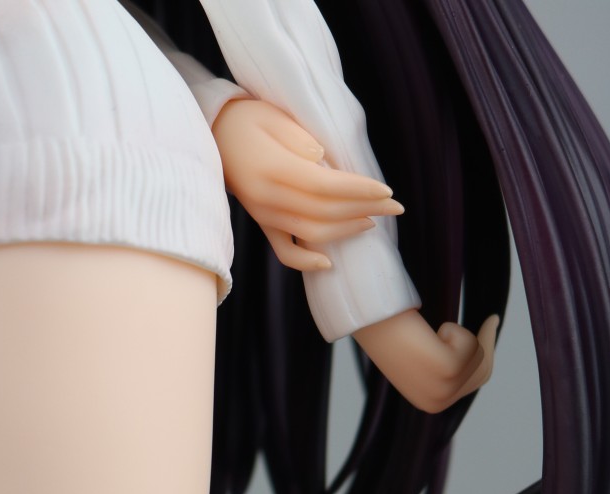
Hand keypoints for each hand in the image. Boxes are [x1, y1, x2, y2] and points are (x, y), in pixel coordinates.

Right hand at [210, 95, 401, 272]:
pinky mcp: (263, 222)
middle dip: (364, 210)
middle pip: (325, 213)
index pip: (326, 187)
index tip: (387, 190)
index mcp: (275, 170)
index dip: (359, 191)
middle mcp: (270, 199)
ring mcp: (265, 215)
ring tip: (372, 221)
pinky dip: (306, 261)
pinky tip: (329, 262)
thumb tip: (322, 159)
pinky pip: (284, 251)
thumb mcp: (274, 116)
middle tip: (394, 206)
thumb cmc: (249, 119)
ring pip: (312, 234)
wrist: (215, 135)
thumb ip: (299, 138)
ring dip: (346, 232)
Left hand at [353, 308, 499, 412]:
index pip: (473, 383)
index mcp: (432, 404)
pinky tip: (431, 333)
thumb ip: (446, 364)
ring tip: (430, 334)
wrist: (373, 328)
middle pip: (483, 371)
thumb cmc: (392, 337)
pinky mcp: (448, 370)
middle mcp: (439, 402)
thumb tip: (476, 354)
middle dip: (487, 342)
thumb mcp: (422, 358)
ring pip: (477, 353)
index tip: (489, 329)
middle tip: (492, 318)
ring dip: (458, 334)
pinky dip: (453, 330)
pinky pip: (469, 343)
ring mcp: (444, 390)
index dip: (486, 356)